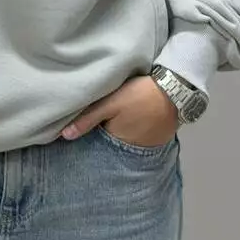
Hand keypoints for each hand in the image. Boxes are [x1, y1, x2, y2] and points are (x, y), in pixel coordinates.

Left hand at [59, 75, 178, 146]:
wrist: (175, 88)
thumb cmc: (139, 96)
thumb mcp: (110, 104)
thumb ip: (88, 118)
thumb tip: (64, 136)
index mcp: (118, 143)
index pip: (99, 143)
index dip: (92, 134)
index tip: (83, 127)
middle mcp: (133, 150)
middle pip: (112, 141)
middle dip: (106, 133)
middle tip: (103, 118)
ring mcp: (148, 145)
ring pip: (127, 138)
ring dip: (121, 129)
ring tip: (118, 116)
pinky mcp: (159, 136)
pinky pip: (141, 134)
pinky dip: (136, 127)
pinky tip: (134, 116)